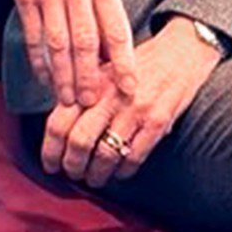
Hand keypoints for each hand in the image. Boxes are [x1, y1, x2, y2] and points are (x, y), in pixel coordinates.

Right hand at [0, 0, 138, 107]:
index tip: (130, 88)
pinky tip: (44, 78)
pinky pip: (33, 35)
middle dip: (89, 77)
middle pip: (85, 42)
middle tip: (92, 103)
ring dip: (63, 76)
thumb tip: (113, 55)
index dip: (125, 63)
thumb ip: (104, 12)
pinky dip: (38, 61)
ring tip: (68, 99)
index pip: (117, 30)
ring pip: (57, 44)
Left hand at [40, 18, 222, 186]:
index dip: (49, 150)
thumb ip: (81, 97)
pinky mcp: (158, 121)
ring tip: (94, 179)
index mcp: (91, 84)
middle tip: (72, 175)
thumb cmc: (138, 66)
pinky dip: (123, 172)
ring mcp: (135, 109)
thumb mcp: (104, 72)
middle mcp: (110, 96)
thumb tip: (57, 133)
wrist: (181, 52)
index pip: (58, 123)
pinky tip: (120, 173)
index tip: (49, 165)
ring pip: (105, 154)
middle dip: (72, 166)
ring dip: (96, 174)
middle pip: (78, 142)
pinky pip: (134, 156)